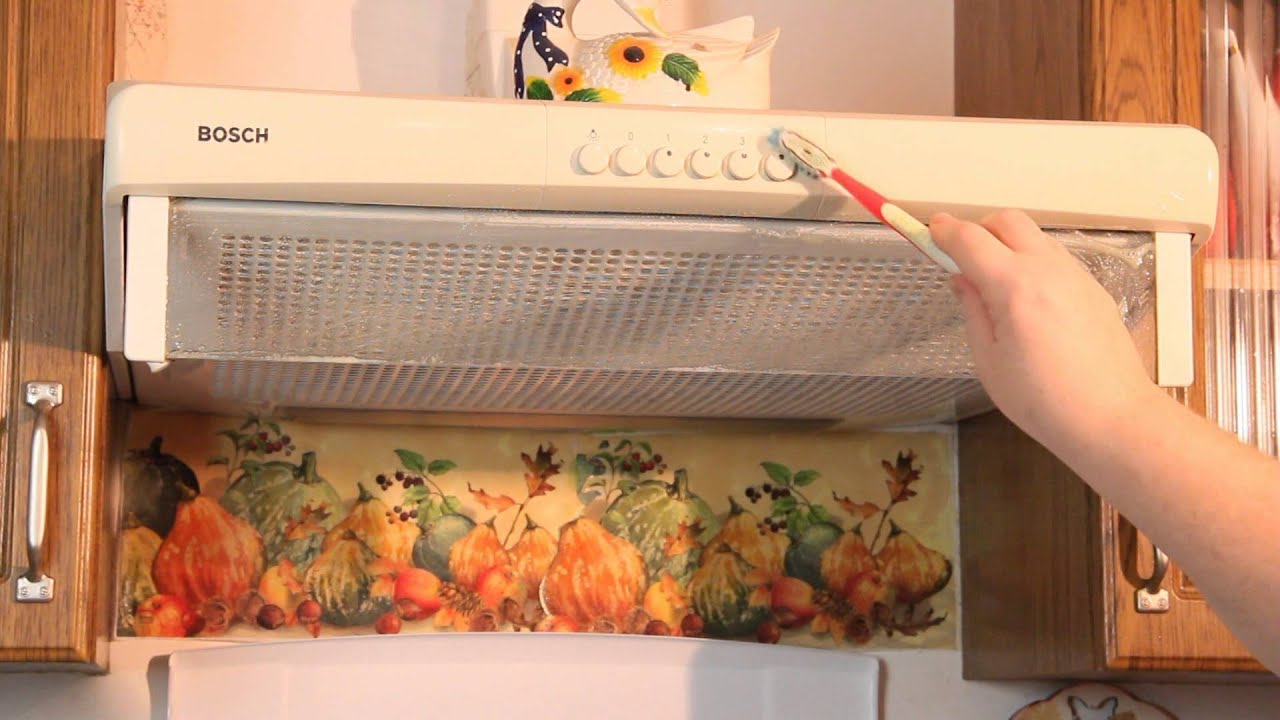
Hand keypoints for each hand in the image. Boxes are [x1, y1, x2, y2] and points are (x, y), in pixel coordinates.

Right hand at [930, 210, 1160, 452]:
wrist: (1111, 417)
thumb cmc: (1042, 400)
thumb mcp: (989, 361)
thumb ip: (973, 310)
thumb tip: (961, 278)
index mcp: (1014, 288)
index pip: (971, 240)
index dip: (944, 231)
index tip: (929, 230)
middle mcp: (1047, 270)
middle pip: (1007, 221)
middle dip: (979, 229)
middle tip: (963, 258)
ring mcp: (1076, 275)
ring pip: (1034, 236)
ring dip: (1007, 245)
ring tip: (996, 284)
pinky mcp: (1093, 287)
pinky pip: (1055, 258)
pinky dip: (1032, 262)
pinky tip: (1028, 301)